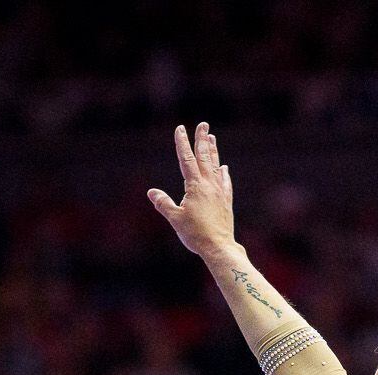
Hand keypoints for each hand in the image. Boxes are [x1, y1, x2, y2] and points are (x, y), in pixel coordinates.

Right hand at [147, 122, 237, 258]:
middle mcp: (209, 185)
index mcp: (195, 186)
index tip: (180, 128)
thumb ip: (163, 203)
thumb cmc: (195, 234)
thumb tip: (151, 192)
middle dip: (202, 140)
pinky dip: (223, 174)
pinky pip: (225, 183)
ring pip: (216, 166)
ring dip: (213, 151)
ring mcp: (219, 192)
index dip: (182, 143)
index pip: (186, 159)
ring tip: (212, 138)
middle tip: (203, 125)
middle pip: (205, 157)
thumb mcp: (175, 218)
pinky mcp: (226, 202)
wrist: (219, 247)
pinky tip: (224, 169)